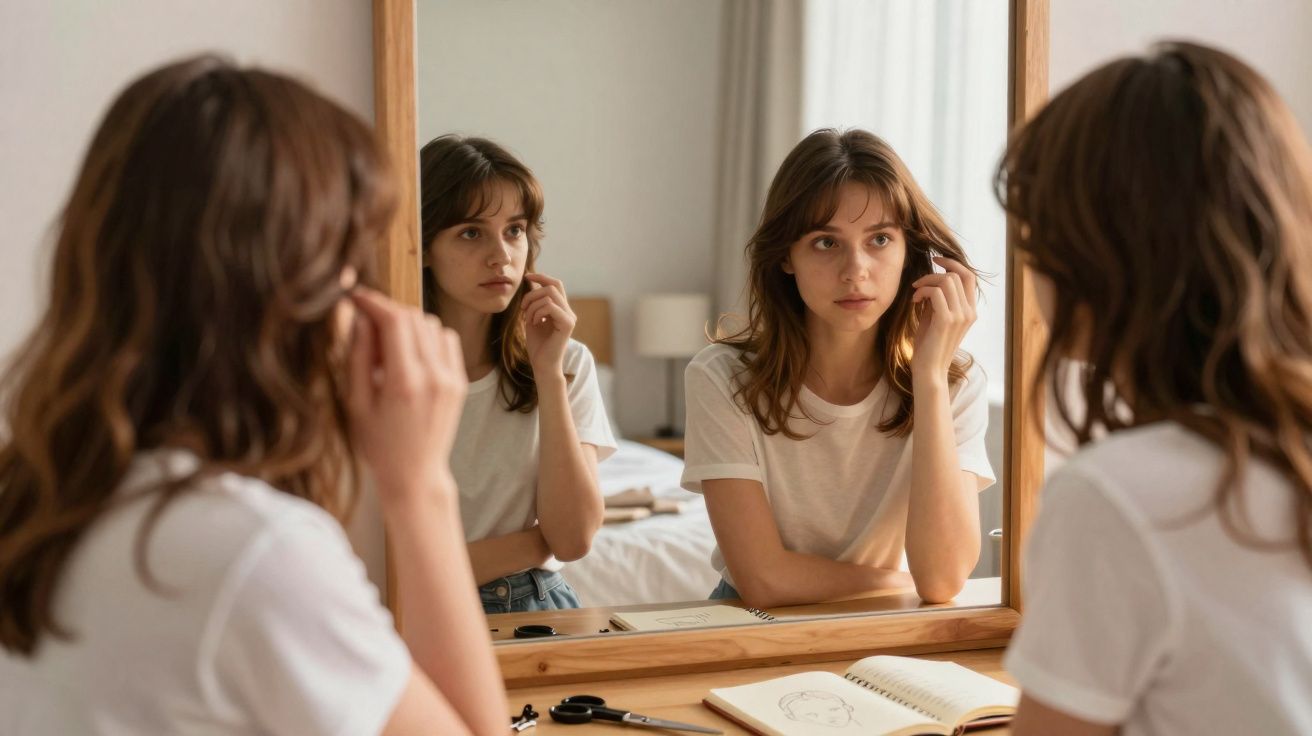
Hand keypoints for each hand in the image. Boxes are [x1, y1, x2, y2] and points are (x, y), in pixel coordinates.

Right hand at [345, 288, 466, 505]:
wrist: (416, 473)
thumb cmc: (379, 444)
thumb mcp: (357, 403)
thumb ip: (358, 358)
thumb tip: (361, 318)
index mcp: (405, 383)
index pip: (395, 321)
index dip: (374, 301)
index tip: (356, 296)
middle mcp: (434, 376)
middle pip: (413, 317)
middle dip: (387, 311)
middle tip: (367, 327)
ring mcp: (452, 378)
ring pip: (431, 324)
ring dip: (408, 324)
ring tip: (388, 348)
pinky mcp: (460, 381)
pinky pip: (446, 340)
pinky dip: (427, 336)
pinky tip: (410, 355)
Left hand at [520, 272, 575, 376]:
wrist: (542, 365)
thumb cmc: (537, 345)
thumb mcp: (532, 317)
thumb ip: (534, 301)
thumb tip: (531, 281)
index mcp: (562, 309)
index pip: (555, 284)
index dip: (541, 277)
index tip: (526, 277)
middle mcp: (568, 312)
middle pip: (552, 286)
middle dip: (532, 294)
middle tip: (522, 308)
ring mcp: (570, 318)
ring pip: (549, 295)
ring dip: (532, 305)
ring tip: (527, 319)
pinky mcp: (567, 324)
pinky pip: (550, 306)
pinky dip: (537, 312)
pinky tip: (534, 323)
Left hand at [909, 257, 976, 384]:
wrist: (929, 371)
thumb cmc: (929, 345)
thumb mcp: (935, 317)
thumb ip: (938, 299)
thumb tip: (932, 279)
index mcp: (970, 311)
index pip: (969, 276)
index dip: (953, 263)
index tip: (935, 260)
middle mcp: (970, 312)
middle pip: (957, 275)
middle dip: (934, 273)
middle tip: (918, 283)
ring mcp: (961, 316)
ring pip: (947, 280)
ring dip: (926, 282)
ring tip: (915, 293)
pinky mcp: (947, 320)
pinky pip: (936, 292)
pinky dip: (922, 291)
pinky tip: (915, 301)